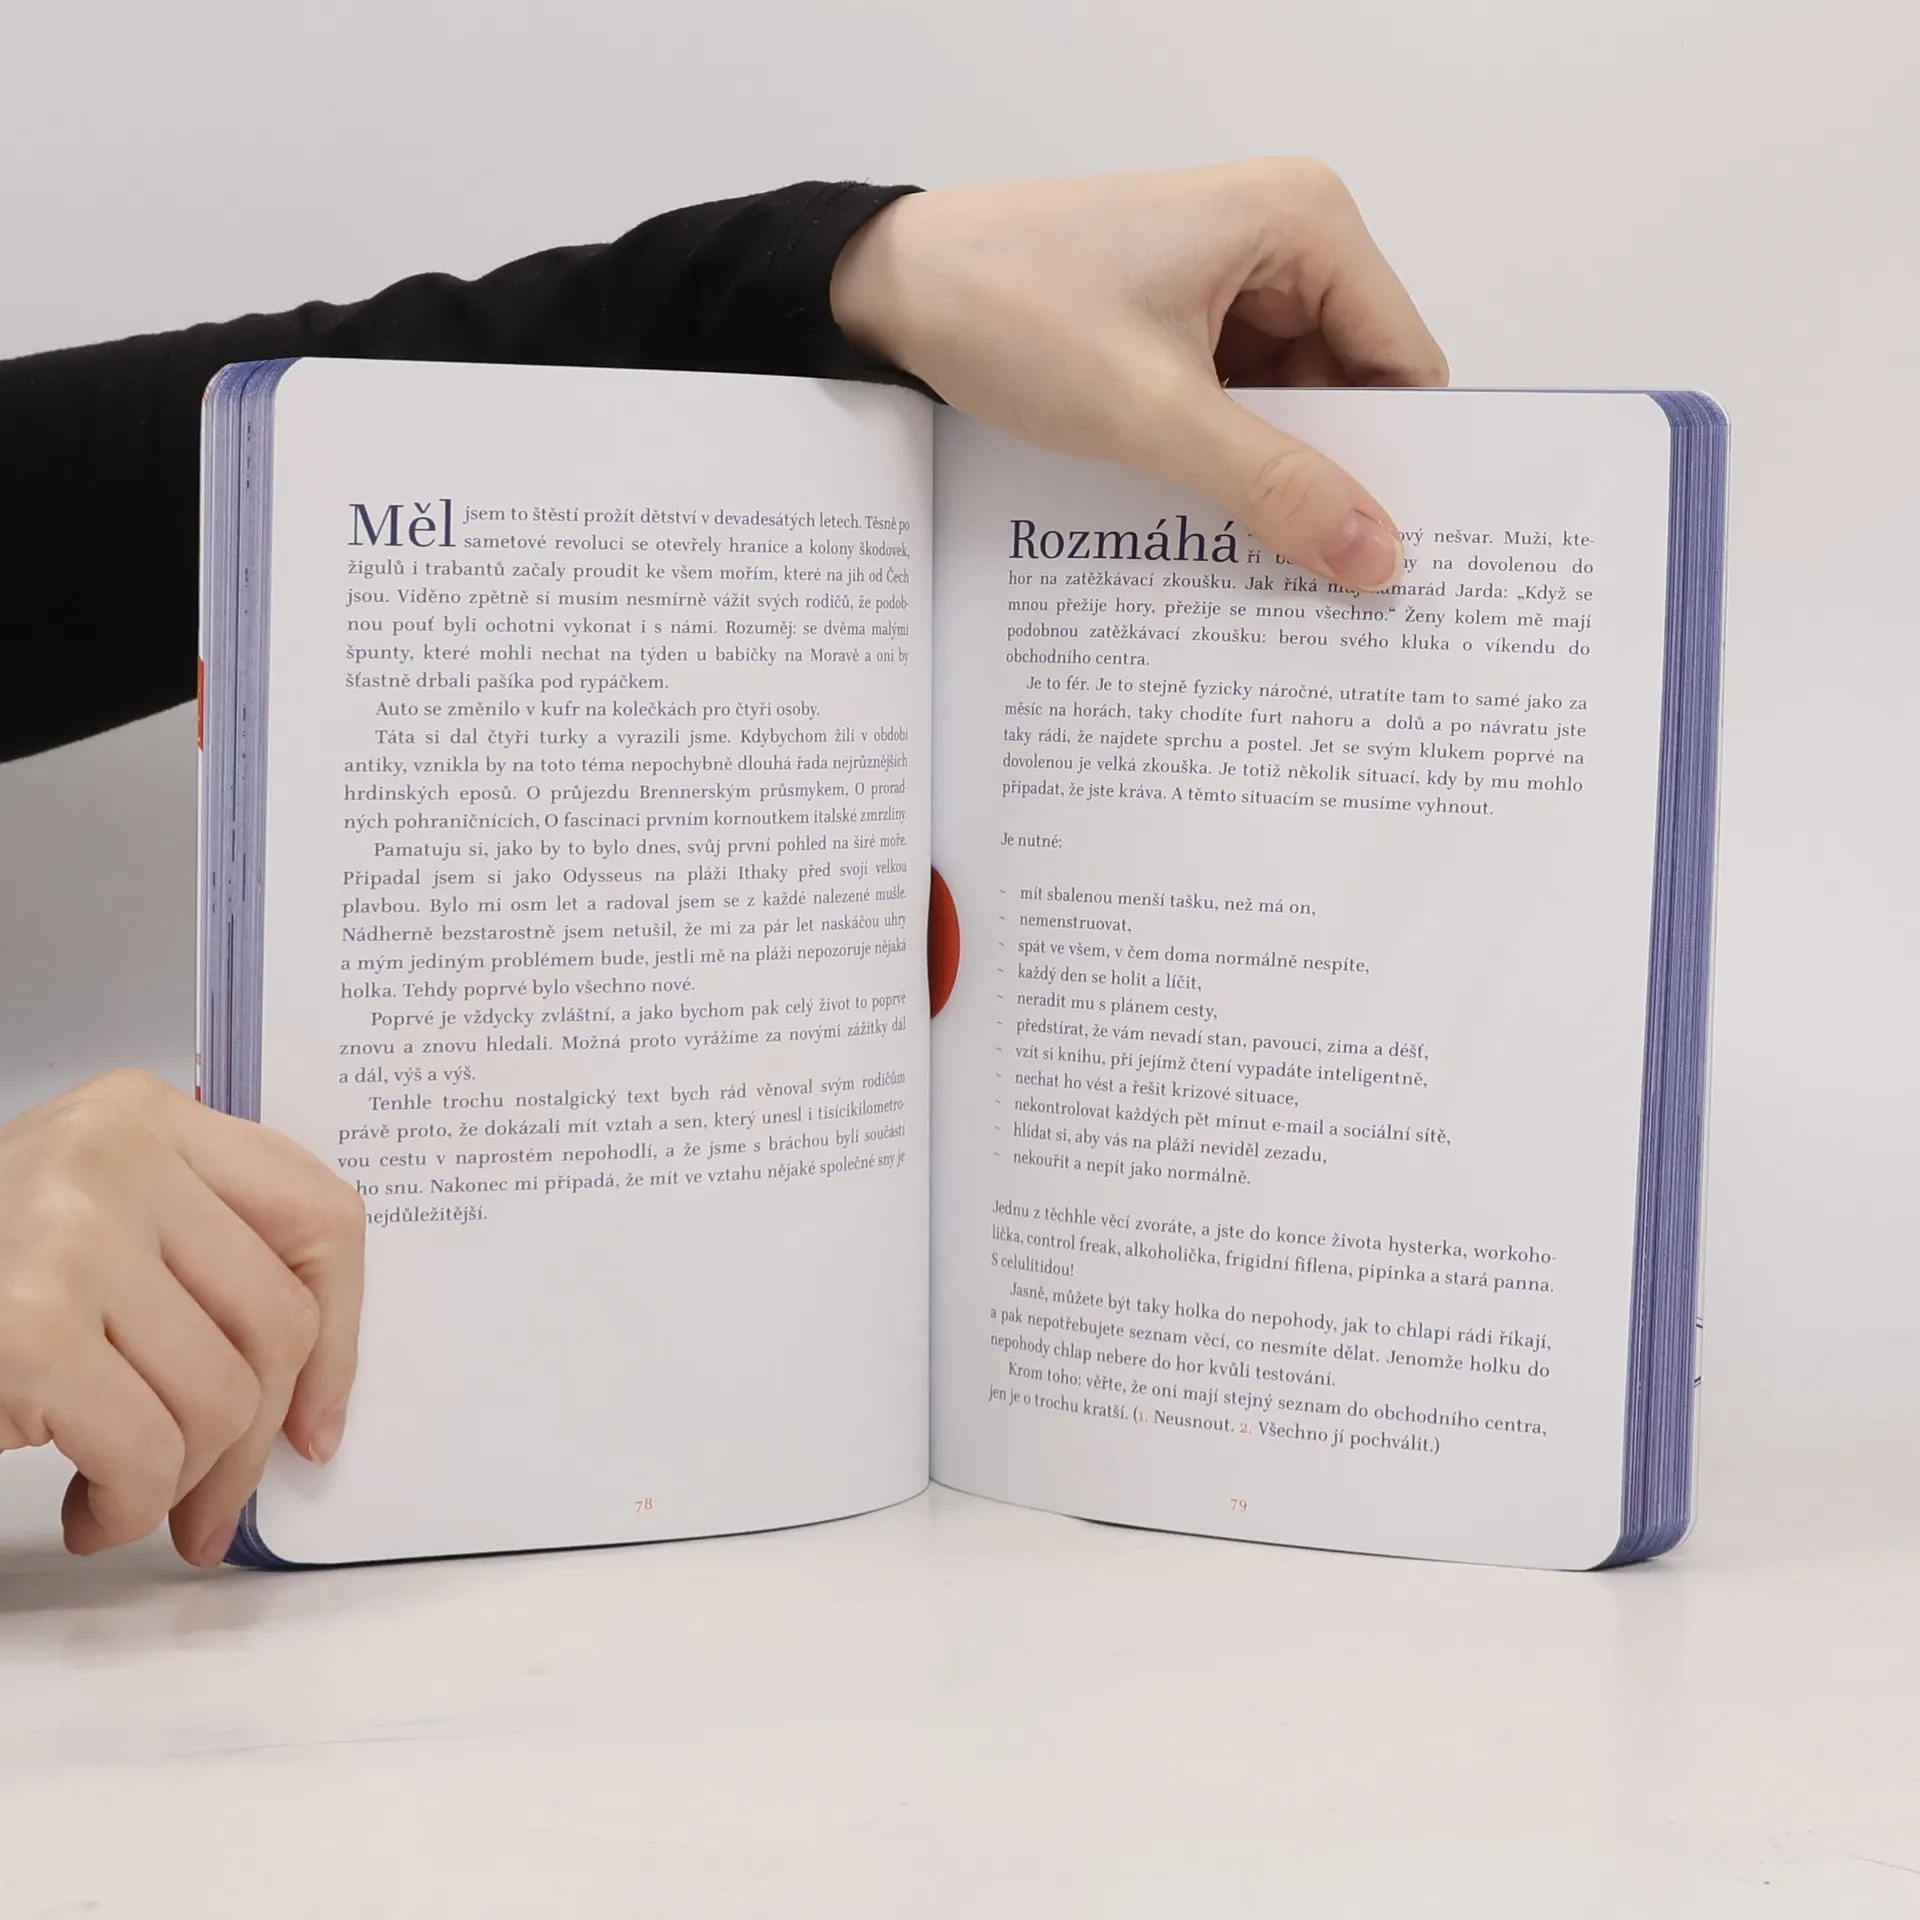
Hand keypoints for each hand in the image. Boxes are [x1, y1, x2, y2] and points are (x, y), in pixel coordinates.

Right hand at [0, 1071, 363, 1565]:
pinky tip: (88, 1509)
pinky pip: (147, 1448)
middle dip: (254, 1440)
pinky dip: (127, 1506)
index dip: (340, 1335)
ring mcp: (70, 1235)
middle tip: (213, 1502)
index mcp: (146, 1115)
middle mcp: (115, 1154)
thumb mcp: (88, 1221)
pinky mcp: (28, 1328)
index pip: (318, 1216)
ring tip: (125, 1496)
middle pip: (280, 1320)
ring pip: (223, 1395)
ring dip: (180, 1482)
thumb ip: (194, 1254)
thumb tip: (310, 1386)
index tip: (315, 1418)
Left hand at [831, 159, 1447, 591]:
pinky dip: (1230, 460)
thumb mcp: (1156, 414)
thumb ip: (1274, 487)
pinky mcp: (1185, 317)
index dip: (1402, 462)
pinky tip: (1213, 519)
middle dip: (1335, 477)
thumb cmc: (1011, 310)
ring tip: (1261, 561)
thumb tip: (1375, 555)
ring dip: (1276, 478)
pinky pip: (1241, 402)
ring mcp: (1233, 279)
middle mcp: (1284, 237)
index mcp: (1305, 221)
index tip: (1395, 560)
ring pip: (1296, 407)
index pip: (1405, 363)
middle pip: (1355, 388)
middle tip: (1331, 585)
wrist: (894, 291)